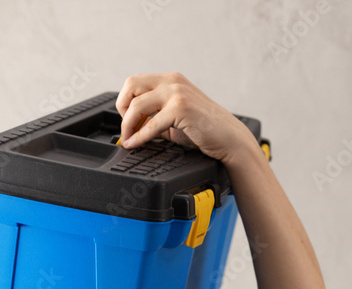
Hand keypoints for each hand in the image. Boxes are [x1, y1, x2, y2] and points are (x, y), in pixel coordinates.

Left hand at [115, 72, 255, 163]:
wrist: (229, 139)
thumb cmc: (206, 131)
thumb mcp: (176, 121)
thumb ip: (156, 119)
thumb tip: (135, 128)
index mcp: (171, 80)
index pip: (135, 82)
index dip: (126, 101)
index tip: (128, 121)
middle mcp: (172, 81)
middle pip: (131, 85)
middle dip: (122, 108)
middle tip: (125, 129)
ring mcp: (176, 92)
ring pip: (137, 104)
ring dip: (127, 124)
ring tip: (128, 139)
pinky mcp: (180, 108)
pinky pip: (151, 123)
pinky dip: (140, 136)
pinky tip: (135, 144)